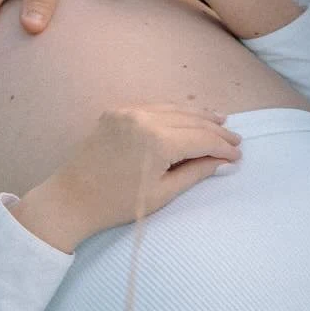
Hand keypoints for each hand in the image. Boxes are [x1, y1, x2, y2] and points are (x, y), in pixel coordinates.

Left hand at [11, 105, 241, 251]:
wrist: (71, 199)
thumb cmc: (118, 204)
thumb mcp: (163, 193)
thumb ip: (196, 172)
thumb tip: (222, 162)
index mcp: (157, 142)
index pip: (201, 139)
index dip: (223, 147)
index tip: (238, 155)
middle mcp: (144, 119)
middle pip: (192, 120)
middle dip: (216, 130)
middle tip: (235, 139)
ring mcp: (128, 112)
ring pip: (174, 108)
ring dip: (199, 116)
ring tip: (219, 121)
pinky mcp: (116, 112)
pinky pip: (154, 107)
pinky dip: (175, 112)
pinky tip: (188, 116)